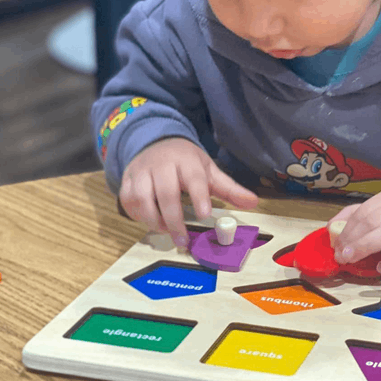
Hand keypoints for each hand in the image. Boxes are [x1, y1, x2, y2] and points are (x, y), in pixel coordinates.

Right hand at [119, 137, 258, 247]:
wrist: (155, 141)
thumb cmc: (185, 162)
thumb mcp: (209, 170)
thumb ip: (229, 188)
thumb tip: (254, 202)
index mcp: (187, 160)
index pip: (194, 178)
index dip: (199, 196)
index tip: (205, 215)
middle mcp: (162, 164)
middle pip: (166, 192)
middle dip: (174, 219)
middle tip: (183, 239)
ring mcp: (141, 171)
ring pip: (142, 197)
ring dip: (153, 219)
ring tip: (167, 231)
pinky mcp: (127, 179)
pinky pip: (127, 200)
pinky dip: (137, 215)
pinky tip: (150, 222)